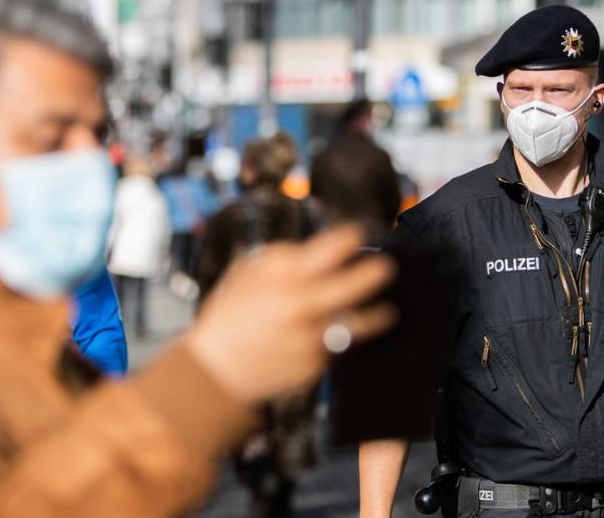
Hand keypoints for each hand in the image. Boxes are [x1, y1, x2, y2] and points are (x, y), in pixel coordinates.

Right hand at [185, 225, 395, 406]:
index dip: (348, 238)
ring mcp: (308, 338)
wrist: (216, 369)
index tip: (356, 234)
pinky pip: (337, 349)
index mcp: (281, 279)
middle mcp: (298, 306)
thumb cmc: (231, 315)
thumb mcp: (247, 273)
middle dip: (373, 273)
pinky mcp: (314, 365)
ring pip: (356, 324)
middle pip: (352, 286)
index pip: (328, 249)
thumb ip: (283, 257)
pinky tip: (343, 334)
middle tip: (386, 267)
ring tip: (387, 312)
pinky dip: (342, 341)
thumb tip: (319, 247)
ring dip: (375, 316)